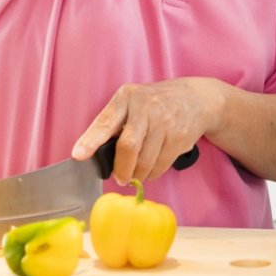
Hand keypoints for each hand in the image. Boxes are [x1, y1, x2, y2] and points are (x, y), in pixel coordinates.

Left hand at [71, 77, 223, 183]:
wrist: (197, 98)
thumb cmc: (156, 103)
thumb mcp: (133, 102)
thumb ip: (116, 123)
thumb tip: (95, 154)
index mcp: (127, 97)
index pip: (106, 121)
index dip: (91, 140)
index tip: (78, 155)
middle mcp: (146, 106)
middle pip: (128, 146)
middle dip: (122, 169)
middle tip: (120, 178)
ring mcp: (166, 121)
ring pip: (145, 161)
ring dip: (138, 175)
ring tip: (137, 174)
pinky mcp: (180, 136)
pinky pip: (160, 165)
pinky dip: (152, 173)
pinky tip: (151, 168)